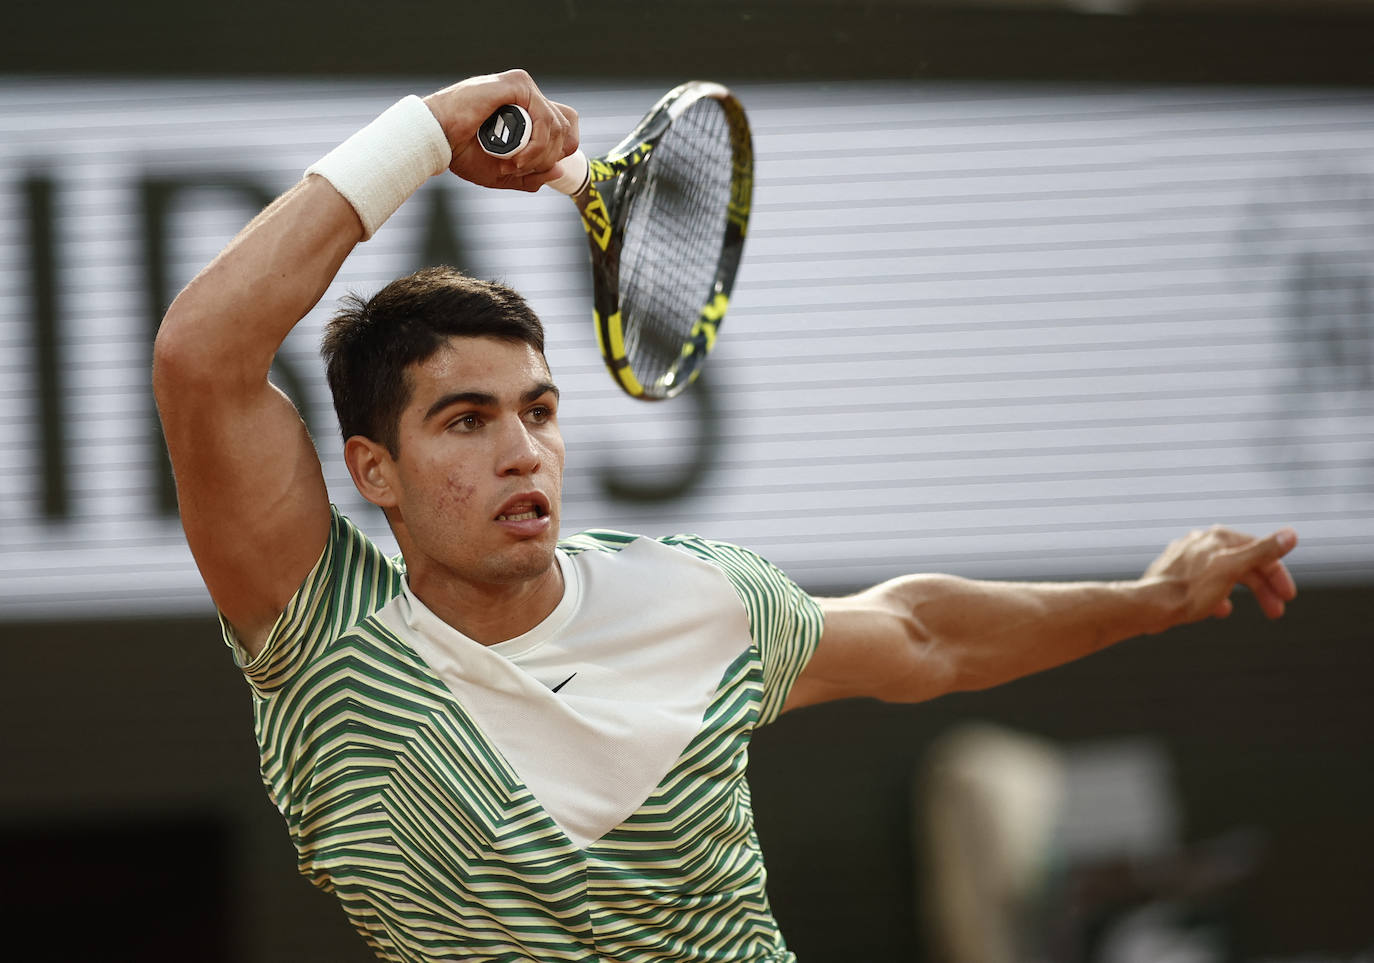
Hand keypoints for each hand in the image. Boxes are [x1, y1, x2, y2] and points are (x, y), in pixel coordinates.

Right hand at [423, 69, 579, 192]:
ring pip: (558, 125)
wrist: (437, 138)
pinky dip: (537, 144)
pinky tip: (518, 158)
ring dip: (541, 154)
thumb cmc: (462, 152)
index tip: (540, 168)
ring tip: (515, 165)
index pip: (566, 125)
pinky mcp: (516, 84)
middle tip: (522, 169)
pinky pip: (544, 118)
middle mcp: (528, 96)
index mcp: (527, 111)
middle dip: (551, 157)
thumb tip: (558, 171)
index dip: (562, 149)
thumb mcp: (502, 173)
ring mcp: (523, 87)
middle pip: (566, 127)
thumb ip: (531, 175)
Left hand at [1143, 525, 1297, 624]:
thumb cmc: (1189, 590)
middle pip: (1243, 564)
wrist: (1147, 606)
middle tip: (1277, 612)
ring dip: (1243, 593)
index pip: (1259, 552)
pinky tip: (1220, 610)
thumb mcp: (1232, 570)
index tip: (1288, 597)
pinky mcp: (1175, 573)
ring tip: (1243, 612)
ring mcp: (1188, 557)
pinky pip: (1204, 584)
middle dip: (1263, 588)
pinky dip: (1217, 596)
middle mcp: (1202, 542)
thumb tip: (1291, 534)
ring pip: (1225, 574)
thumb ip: (1261, 552)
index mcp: (1218, 537)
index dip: (1277, 574)